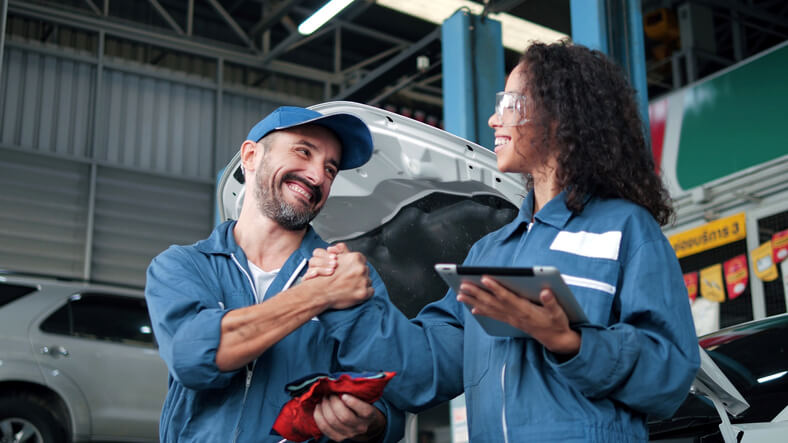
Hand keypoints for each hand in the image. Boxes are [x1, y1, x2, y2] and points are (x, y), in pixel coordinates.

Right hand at [303, 243, 347, 279]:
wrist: (344, 287)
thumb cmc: (343, 273)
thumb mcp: (345, 261)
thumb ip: (342, 251)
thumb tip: (336, 246)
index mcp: (321, 259)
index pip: (317, 252)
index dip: (325, 254)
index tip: (335, 257)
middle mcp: (315, 266)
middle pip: (313, 260)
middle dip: (324, 261)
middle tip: (334, 264)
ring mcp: (311, 274)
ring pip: (310, 268)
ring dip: (320, 269)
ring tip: (331, 271)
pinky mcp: (308, 283)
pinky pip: (305, 278)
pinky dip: (309, 275)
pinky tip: (317, 275)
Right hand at [309, 247, 372, 309]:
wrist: (319, 291)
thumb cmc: (325, 276)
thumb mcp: (334, 258)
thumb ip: (342, 251)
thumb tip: (343, 247)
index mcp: (355, 258)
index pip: (362, 261)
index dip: (356, 266)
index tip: (351, 271)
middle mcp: (361, 268)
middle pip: (366, 270)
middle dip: (359, 275)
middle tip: (349, 279)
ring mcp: (363, 281)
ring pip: (369, 280)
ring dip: (362, 283)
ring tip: (350, 286)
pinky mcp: (363, 293)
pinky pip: (370, 291)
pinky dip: (364, 293)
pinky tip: (355, 292)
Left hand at [313, 394, 385, 441]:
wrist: (366, 426)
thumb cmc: (363, 407)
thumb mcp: (365, 400)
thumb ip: (356, 393)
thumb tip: (340, 382)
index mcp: (369, 415)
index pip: (363, 411)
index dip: (352, 402)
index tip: (344, 394)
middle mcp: (360, 427)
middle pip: (344, 416)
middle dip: (333, 402)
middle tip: (330, 394)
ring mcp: (348, 434)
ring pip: (332, 422)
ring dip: (324, 408)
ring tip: (323, 399)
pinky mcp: (338, 438)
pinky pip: (324, 428)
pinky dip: (318, 416)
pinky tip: (319, 407)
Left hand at [457, 277, 580, 354]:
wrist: (556, 339)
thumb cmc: (556, 323)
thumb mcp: (558, 312)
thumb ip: (552, 302)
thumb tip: (545, 292)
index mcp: (525, 310)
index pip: (507, 297)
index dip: (495, 288)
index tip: (484, 278)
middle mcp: (515, 314)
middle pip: (493, 302)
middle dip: (477, 293)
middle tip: (463, 285)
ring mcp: (511, 319)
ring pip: (489, 309)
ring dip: (474, 302)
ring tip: (460, 295)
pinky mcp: (511, 321)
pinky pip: (493, 315)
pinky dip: (482, 311)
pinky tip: (473, 308)